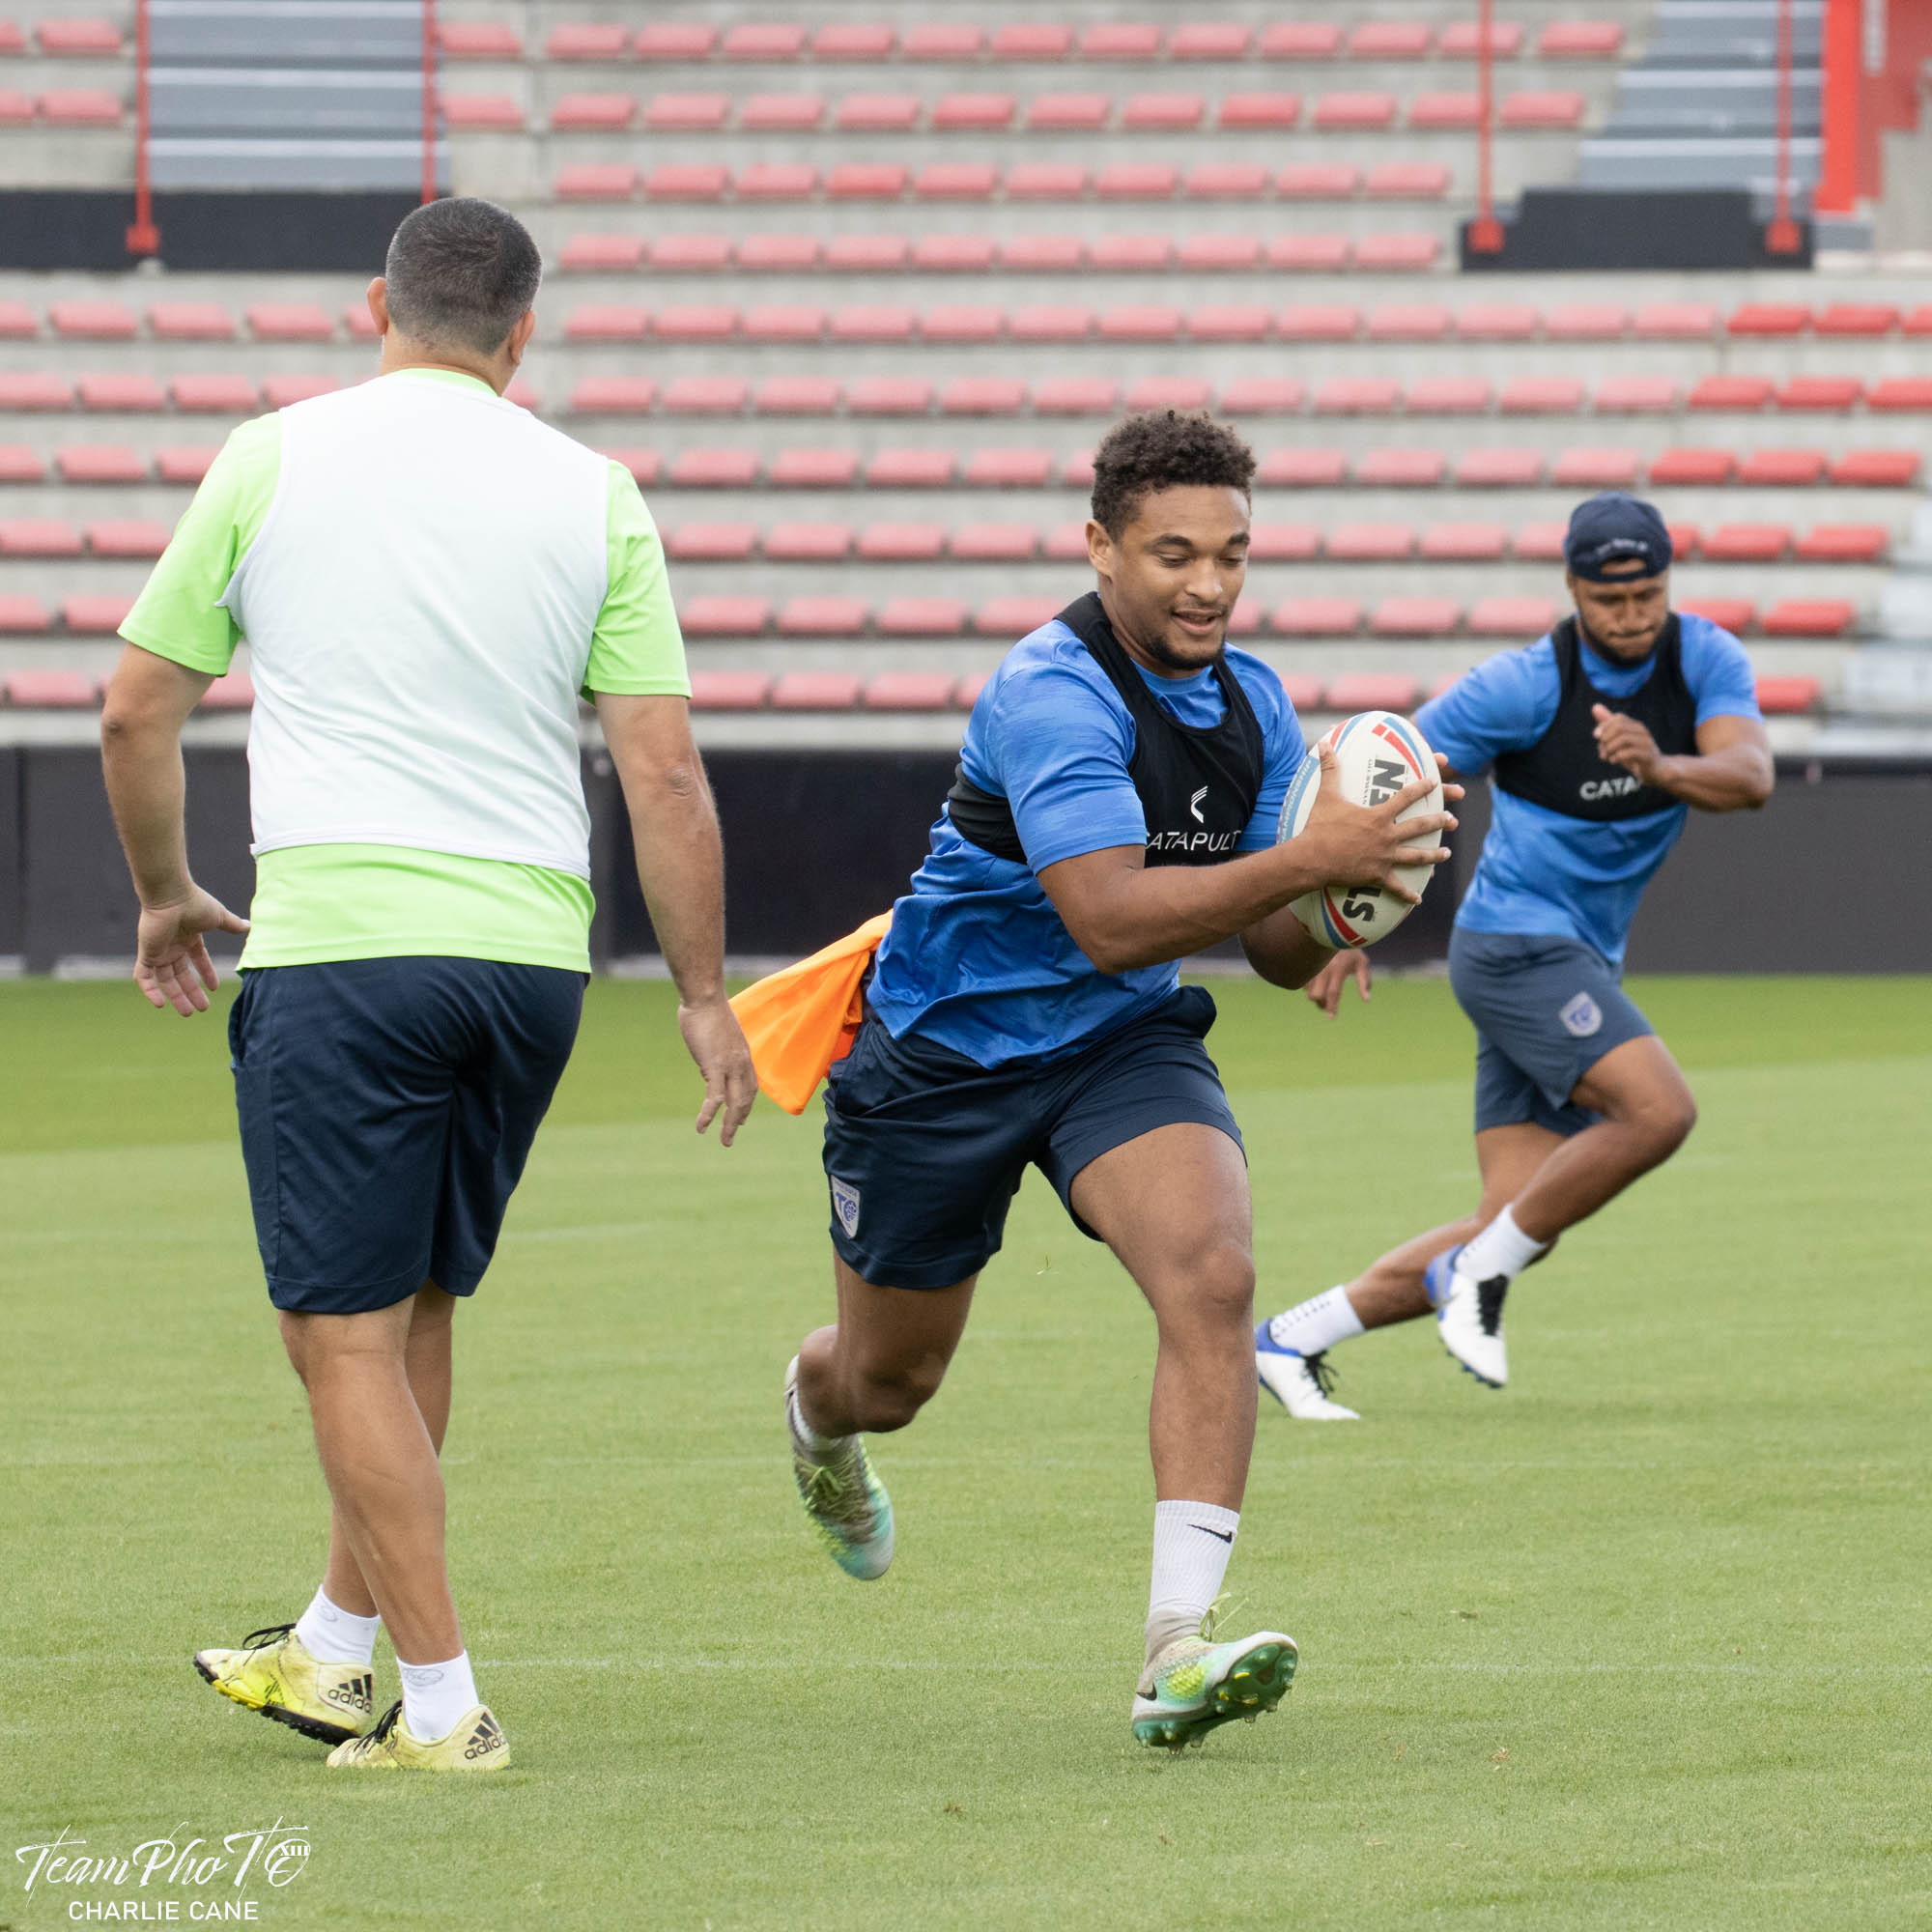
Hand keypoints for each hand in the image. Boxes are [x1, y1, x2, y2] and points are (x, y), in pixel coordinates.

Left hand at [133, 885, 248, 1015]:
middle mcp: (173, 946)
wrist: (171, 896)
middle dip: (191, 992)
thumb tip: (250, 927)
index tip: (214, 989)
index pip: (197, 960)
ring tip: (187, 1012)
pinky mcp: (147, 953)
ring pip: (165, 980)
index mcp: (189, 937)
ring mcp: (159, 951)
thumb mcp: (219, 917)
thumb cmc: (195, 903)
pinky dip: (149, 990)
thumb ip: (232, 924)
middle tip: (201, 1009)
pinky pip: (143, 976)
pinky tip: (159, 1004)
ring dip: (175, 996)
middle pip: (181, 975)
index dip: (206, 974)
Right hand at [678, 996, 756, 1146]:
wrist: (704, 998)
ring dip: (730, 1125)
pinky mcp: (715, 1067)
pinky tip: (702, 1127)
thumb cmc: (707, 1010)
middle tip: (731, 1136)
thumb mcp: (718, 1034)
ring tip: (724, 1141)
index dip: (747, 1103)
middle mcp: (742, 1063)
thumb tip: (709, 1062)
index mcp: (743, 1054)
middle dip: (740, 1119)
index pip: (750, 1085)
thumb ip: (717, 1050)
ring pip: (735, 1103)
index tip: (742, 1116)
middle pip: (746, 1098)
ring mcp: (730, 1066)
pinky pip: (715, 1098)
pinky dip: (708, 1115)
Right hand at [1300, 746, 1458, 905]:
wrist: (1312, 858)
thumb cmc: (1319, 826)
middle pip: (1420, 827)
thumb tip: (1324, 743)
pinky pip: (1396, 887)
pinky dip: (1407, 894)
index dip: (1422, 787)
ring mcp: (1384, 857)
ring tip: (1446, 854)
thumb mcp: (1326, 795)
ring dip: (1434, 856)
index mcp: (1378, 816)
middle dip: (1439, 821)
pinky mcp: (1377, 876)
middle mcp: (1387, 836)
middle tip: (1451, 818)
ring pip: (1416, 856)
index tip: (1435, 781)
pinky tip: (1418, 898)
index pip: (1406, 797)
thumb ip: (1330, 769)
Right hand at [1303, 947, 1370, 1016]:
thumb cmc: (1351, 948)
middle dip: (1321, 1004)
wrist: (1333, 930)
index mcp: (1338, 970)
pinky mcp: (1305, 965)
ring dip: (1315, 997)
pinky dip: (1308, 988)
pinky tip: (1316, 985)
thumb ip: (1365, 981)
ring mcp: (1312, 967)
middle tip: (1327, 1005)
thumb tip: (1366, 999)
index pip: (1333, 994)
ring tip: (1322, 995)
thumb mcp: (1362, 963)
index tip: (1331, 1018)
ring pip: (1307, 991)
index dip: (1332, 1008)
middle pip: (1315, 996)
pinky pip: (1303, 984)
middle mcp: (1323, 969)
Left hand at [1591, 704, 1668, 784]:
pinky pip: (1628, 753)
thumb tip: (1595, 706)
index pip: (1618, 718)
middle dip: (1605, 738)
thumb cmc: (1633, 754)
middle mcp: (1642, 732)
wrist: (1654, 771)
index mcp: (1635, 726)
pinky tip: (1614, 761)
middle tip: (1601, 750)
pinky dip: (1616, 757)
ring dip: (1609, 749)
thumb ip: (1608, 725)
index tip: (1596, 736)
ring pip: (1623, 739)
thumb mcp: (1618, 739)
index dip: (1604, 726)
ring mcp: (1646, 743)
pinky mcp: (1647, 756)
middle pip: (1619, 727)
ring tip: (1606, 757)